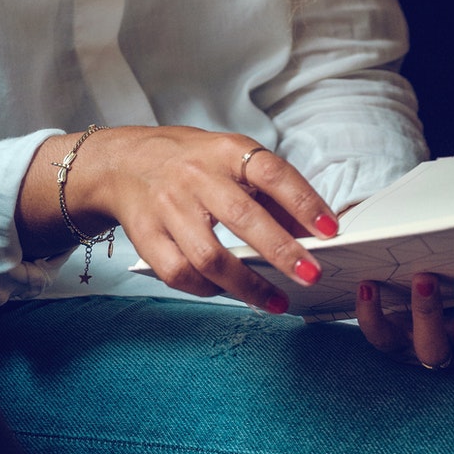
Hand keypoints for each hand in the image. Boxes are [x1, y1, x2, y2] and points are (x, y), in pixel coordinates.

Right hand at [19, 124, 337, 314]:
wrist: (122, 162)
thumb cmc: (190, 163)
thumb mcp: (230, 159)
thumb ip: (269, 193)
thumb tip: (313, 233)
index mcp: (224, 151)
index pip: (270, 172)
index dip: (303, 200)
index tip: (330, 229)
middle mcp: (195, 177)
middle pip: (242, 217)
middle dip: (281, 250)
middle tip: (312, 275)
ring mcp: (168, 208)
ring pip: (210, 256)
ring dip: (249, 286)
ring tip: (279, 302)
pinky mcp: (147, 237)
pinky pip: (181, 274)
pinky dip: (208, 290)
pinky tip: (228, 293)